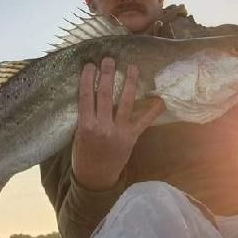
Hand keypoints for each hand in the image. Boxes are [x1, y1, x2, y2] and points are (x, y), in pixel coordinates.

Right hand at [72, 57, 164, 190]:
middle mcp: (102, 127)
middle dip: (106, 74)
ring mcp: (119, 132)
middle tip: (108, 59)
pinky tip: (159, 98)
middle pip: (104, 95)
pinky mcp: (132, 137)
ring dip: (129, 83)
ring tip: (131, 67)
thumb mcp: (78, 134)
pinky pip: (144, 121)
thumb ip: (85, 115)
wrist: (96, 177)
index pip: (85, 96)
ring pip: (125, 102)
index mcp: (86, 126)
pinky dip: (152, 110)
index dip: (87, 79)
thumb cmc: (83, 153)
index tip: (89, 65)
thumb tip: (90, 91)